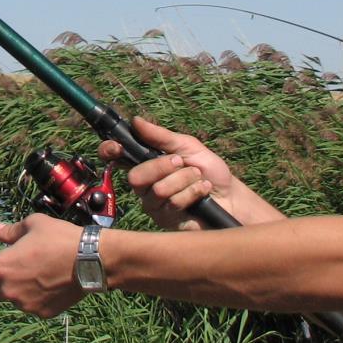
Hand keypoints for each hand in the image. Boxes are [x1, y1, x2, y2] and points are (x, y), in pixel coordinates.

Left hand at [0, 213, 85, 317]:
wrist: (91, 260)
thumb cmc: (60, 238)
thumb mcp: (34, 225)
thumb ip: (9, 231)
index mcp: (2, 266)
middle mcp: (8, 289)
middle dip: (0, 283)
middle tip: (18, 272)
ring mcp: (25, 304)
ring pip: (14, 301)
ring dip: (20, 292)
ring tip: (39, 278)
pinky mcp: (42, 313)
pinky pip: (33, 307)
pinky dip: (38, 299)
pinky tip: (51, 287)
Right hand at [99, 116, 236, 230]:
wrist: (232, 198)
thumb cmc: (210, 172)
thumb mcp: (189, 147)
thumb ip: (162, 137)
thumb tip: (136, 121)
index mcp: (147, 163)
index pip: (117, 158)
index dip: (110, 151)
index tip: (116, 147)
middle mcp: (145, 185)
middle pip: (135, 177)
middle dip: (161, 167)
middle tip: (180, 162)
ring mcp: (154, 205)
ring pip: (158, 190)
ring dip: (184, 180)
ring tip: (199, 178)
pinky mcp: (166, 221)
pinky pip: (172, 203)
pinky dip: (192, 192)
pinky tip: (201, 192)